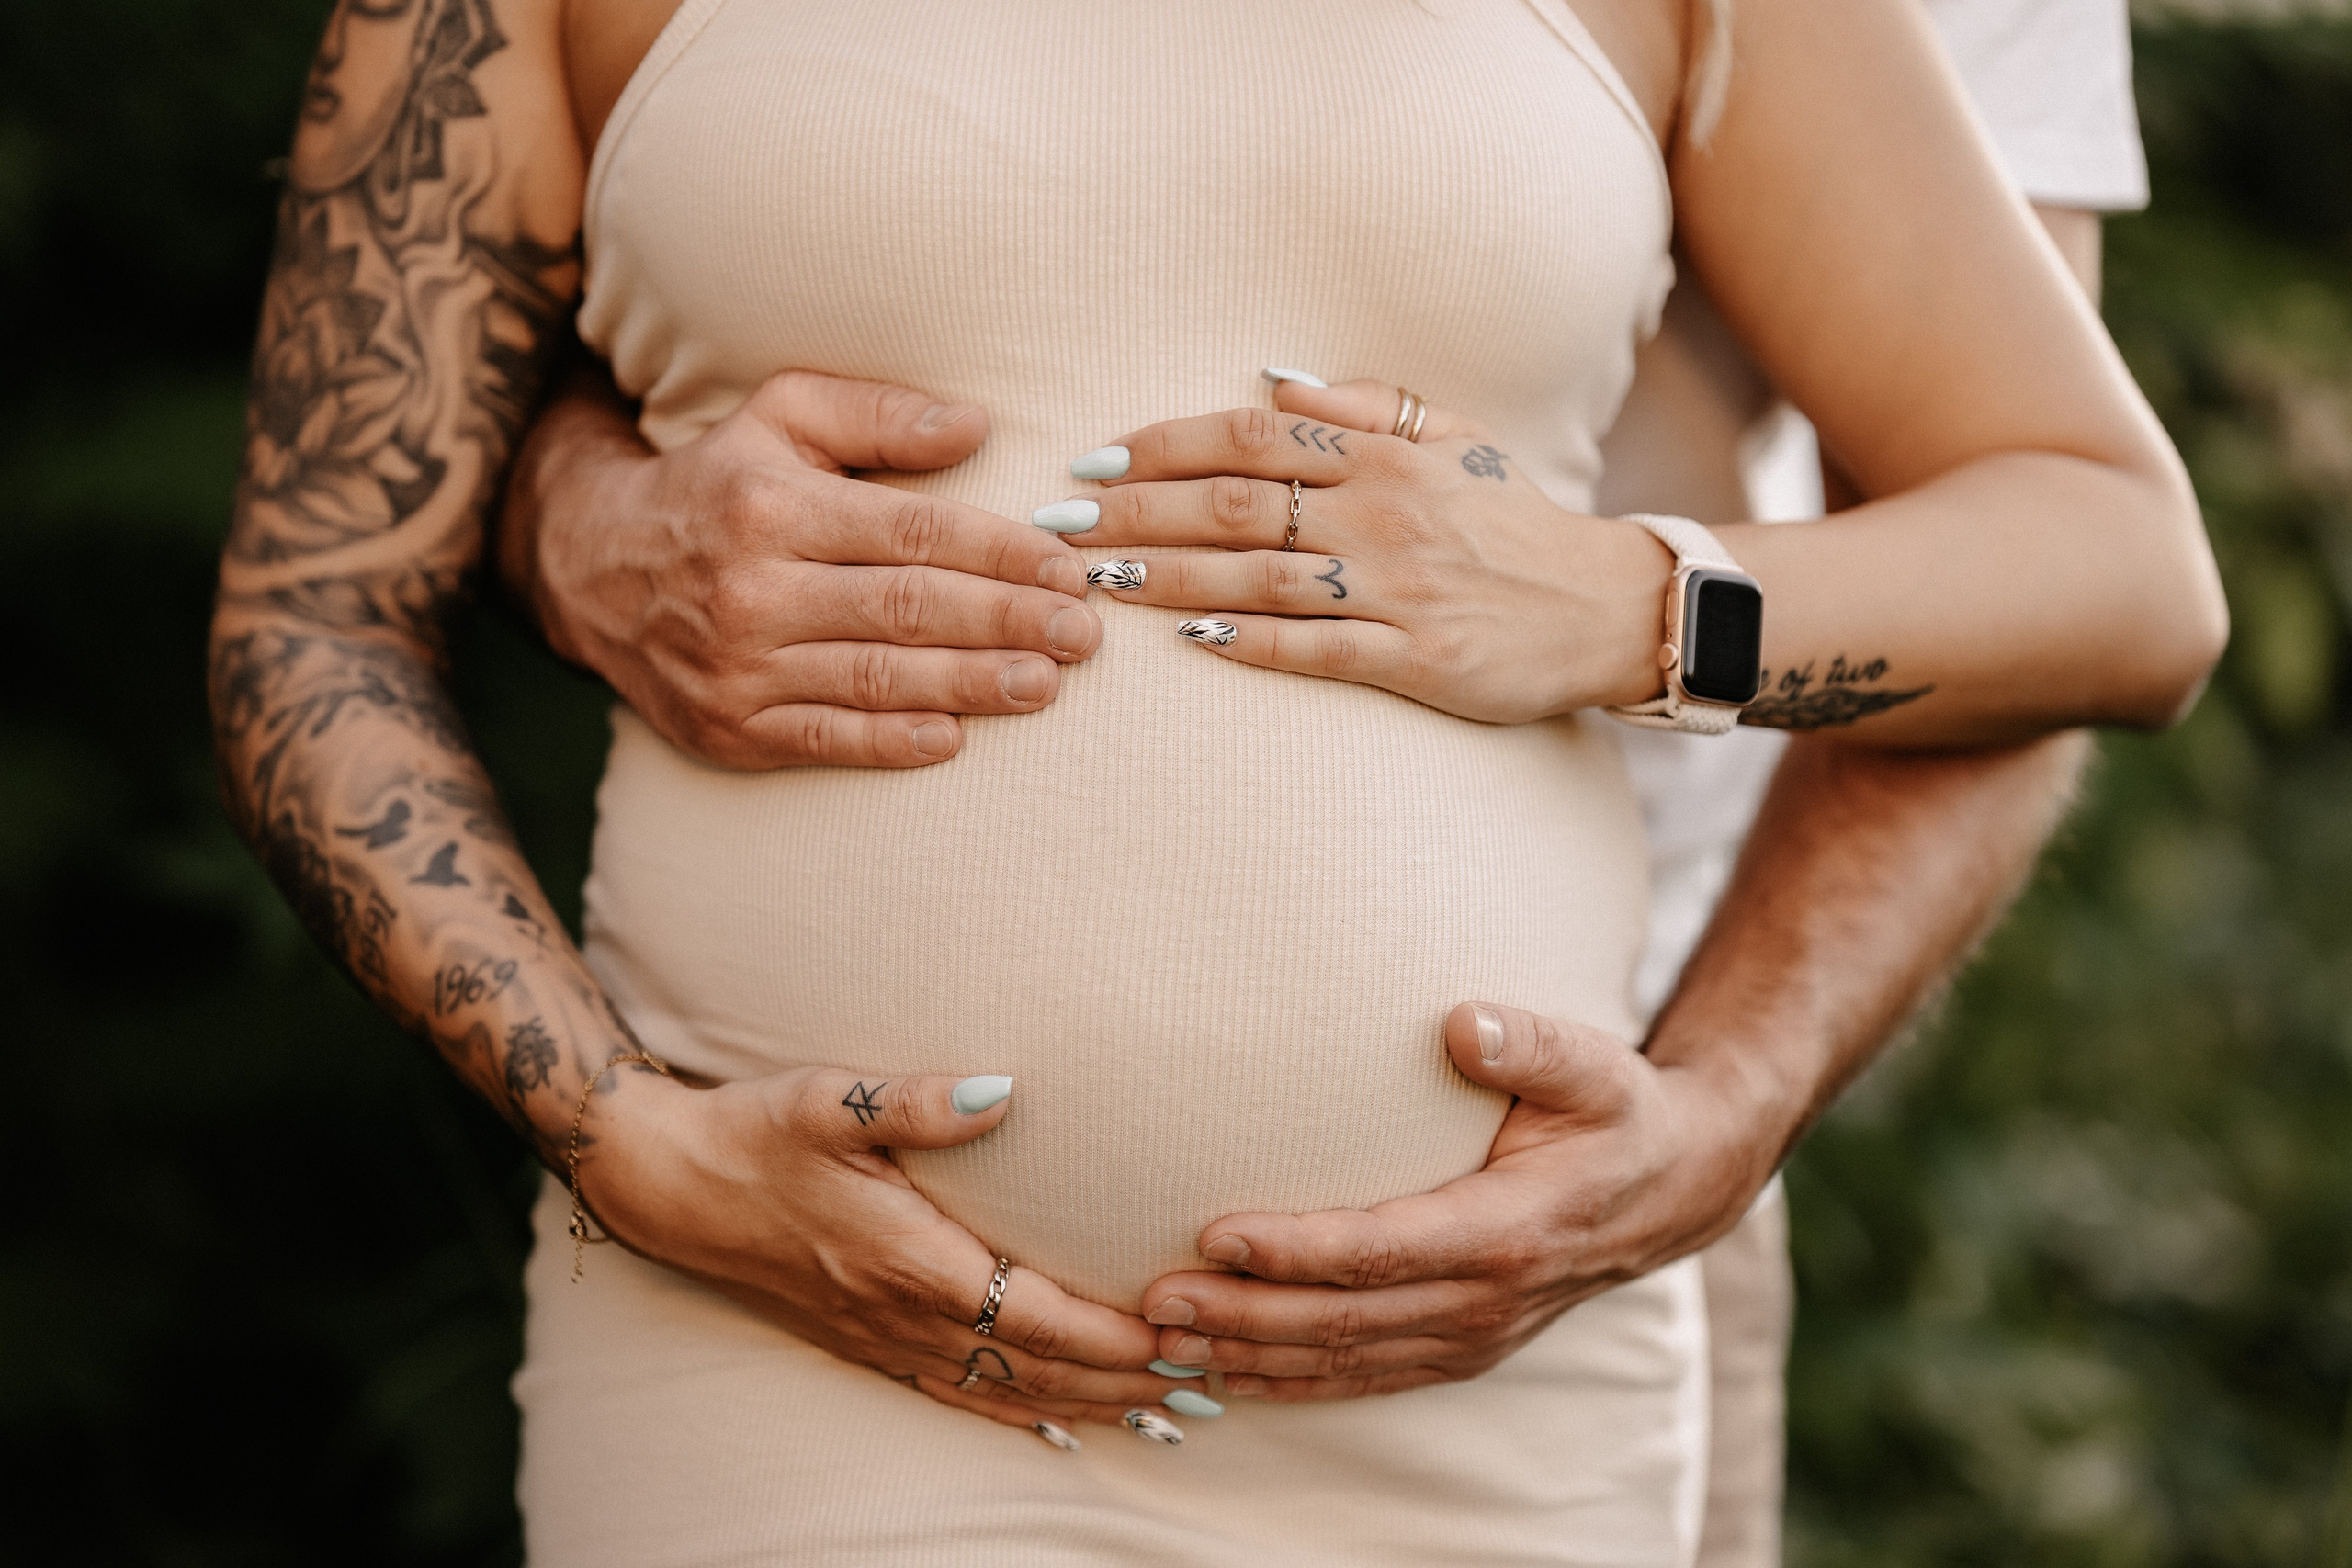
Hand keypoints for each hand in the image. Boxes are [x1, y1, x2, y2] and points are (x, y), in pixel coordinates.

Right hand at [505, 365, 1102, 768]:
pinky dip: (895, 744)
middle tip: (1082, 634)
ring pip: (878, 680)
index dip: (999, 554)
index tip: (1066, 569)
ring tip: (1044, 684)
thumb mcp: (780, 416)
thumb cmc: (718, 483)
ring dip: (970, 685)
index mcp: (773, 508)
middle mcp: (753, 590)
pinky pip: (827, 740)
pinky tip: (958, 737)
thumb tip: (976, 424)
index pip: (913, 534)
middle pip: (907, 610)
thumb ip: (878, 414)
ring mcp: (739, 669)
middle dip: (1006, 622)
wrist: (593, 568)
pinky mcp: (729, 729)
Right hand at [582, 1064, 1190, 1434]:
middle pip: (1038, 1370)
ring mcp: (886, 1337)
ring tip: (1168, 1414)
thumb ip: (919, 1102)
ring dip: (1091, 1405)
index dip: (1113, 1338)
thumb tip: (1002, 1089)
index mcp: (911, 1260)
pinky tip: (1062, 1426)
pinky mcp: (868, 1341)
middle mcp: (905, 1314)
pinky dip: (1022, 1416)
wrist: (671, 1183)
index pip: (1036, 1317)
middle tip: (1211, 1384)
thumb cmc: (757, 1132)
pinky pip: (959, 1395)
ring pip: (1006, 1394)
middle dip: (1127, 1382)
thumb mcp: (832, 1099)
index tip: (1181, 1340)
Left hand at [1065, 378, 1673, 722]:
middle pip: (1234, 504)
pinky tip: (1187, 642)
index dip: (1163, 445)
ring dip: (1166, 578)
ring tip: (1093, 584)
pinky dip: (1249, 643)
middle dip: (1136, 514)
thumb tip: (1270, 377)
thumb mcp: (1451, 440)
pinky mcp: (1418, 660)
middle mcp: (1383, 513)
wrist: (1608, 606)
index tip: (1095, 462)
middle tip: (1060, 528)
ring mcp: (1399, 589)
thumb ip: (1361, 406)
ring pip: (1258, 576)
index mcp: (1384, 454)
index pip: (1250, 436)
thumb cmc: (1514, 521)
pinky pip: (1317, 650)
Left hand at [1133, 1002, 1776, 1400]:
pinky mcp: (1457, 1350)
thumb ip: (1530, 1042)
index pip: (1382, 1249)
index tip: (1217, 1234)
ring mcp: (1471, 1336)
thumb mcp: (1593, 1064)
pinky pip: (1362, 1378)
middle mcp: (1485, 1299)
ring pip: (1343, 1361)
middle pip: (1345, 1320)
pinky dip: (1289, 1382)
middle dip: (1245, 1316)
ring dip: (1251, 1358)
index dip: (1297, 1250)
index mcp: (1509, 1231)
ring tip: (1162, 1344)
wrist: (1673, 1189)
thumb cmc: (1616, 1113)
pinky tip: (1223, 1376)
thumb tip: (1462, 1020)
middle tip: (1155, 1300)